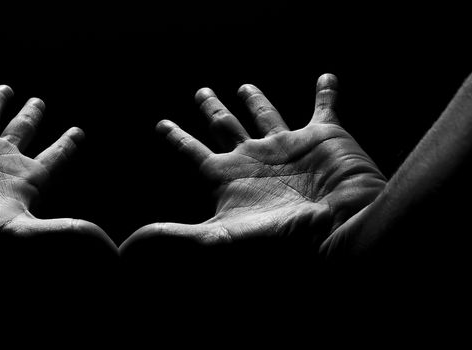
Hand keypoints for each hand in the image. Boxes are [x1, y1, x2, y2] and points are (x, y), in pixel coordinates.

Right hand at [0, 70, 112, 247]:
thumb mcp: (17, 234)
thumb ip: (61, 237)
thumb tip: (107, 252)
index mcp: (19, 179)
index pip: (53, 158)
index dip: (66, 146)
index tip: (78, 132)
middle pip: (22, 131)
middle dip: (32, 117)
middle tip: (40, 102)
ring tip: (8, 88)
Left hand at [122, 74, 386, 252]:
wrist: (341, 229)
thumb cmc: (283, 237)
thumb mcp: (221, 239)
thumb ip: (177, 240)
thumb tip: (131, 248)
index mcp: (228, 176)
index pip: (192, 152)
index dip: (176, 138)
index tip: (160, 124)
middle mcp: (254, 158)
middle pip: (224, 126)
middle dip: (212, 109)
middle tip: (200, 92)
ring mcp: (288, 146)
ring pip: (266, 114)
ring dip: (256, 100)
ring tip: (244, 85)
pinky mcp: (324, 136)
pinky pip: (324, 107)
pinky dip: (325, 92)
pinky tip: (326, 78)